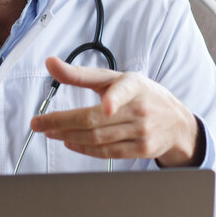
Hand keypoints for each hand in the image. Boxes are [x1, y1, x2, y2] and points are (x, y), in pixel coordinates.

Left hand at [30, 56, 201, 166]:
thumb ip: (80, 74)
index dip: (114, 99)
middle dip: (62, 122)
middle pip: (96, 120)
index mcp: (134, 85)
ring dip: (69, 136)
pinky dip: (85, 149)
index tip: (106, 106)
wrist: (176, 122)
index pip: (122, 91)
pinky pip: (107, 153)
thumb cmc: (140, 95)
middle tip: (39, 123)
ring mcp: (142, 132)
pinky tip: (70, 142)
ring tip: (50, 132)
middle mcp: (140, 109)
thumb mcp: (115, 78)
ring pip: (98, 138)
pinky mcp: (142, 150)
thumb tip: (49, 63)